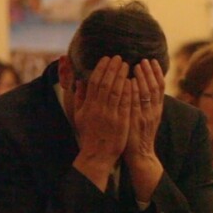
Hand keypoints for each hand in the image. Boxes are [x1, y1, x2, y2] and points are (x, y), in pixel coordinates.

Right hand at [72, 56, 130, 189]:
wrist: (97, 154)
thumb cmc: (89, 134)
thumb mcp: (80, 116)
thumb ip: (79, 98)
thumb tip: (79, 81)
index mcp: (88, 106)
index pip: (94, 82)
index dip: (101, 68)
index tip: (106, 58)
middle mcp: (99, 109)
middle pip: (106, 84)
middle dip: (113, 69)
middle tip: (119, 57)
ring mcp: (111, 115)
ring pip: (116, 91)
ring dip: (122, 76)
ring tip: (127, 65)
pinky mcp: (121, 122)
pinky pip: (125, 103)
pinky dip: (129, 91)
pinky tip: (133, 81)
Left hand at [123, 59, 164, 201]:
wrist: (140, 155)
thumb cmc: (140, 136)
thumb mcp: (148, 118)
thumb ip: (147, 104)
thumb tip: (142, 87)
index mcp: (157, 109)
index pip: (160, 87)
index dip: (156, 73)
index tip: (152, 60)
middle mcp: (154, 111)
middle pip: (155, 87)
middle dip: (149, 72)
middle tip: (143, 59)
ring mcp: (146, 116)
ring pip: (147, 93)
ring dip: (142, 78)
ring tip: (137, 65)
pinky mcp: (136, 121)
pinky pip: (135, 103)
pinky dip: (134, 91)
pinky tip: (129, 81)